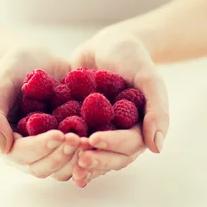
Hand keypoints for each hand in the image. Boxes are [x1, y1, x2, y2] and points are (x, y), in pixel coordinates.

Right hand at [0, 45, 82, 180]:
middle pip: (42, 168)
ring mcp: (46, 151)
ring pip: (60, 170)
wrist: (40, 59)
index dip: (40, 148)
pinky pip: (77, 160)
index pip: (21, 154)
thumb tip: (0, 148)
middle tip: (80, 138)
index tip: (59, 134)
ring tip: (91, 141)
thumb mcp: (0, 83)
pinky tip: (101, 143)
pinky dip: (89, 155)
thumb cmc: (15, 68)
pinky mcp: (66, 146)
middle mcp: (24, 152)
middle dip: (61, 155)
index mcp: (4, 141)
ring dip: (76, 159)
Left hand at [71, 29, 168, 186]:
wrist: (106, 44)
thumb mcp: (148, 78)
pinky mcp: (81, 128)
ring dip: (80, 162)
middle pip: (111, 158)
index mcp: (141, 128)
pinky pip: (74, 145)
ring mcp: (101, 133)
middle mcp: (121, 136)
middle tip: (77, 159)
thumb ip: (157, 110)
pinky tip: (49, 152)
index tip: (94, 140)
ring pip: (93, 156)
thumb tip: (157, 148)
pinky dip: (64, 151)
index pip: (130, 145)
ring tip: (62, 160)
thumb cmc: (132, 57)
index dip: (113, 145)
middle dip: (96, 160)